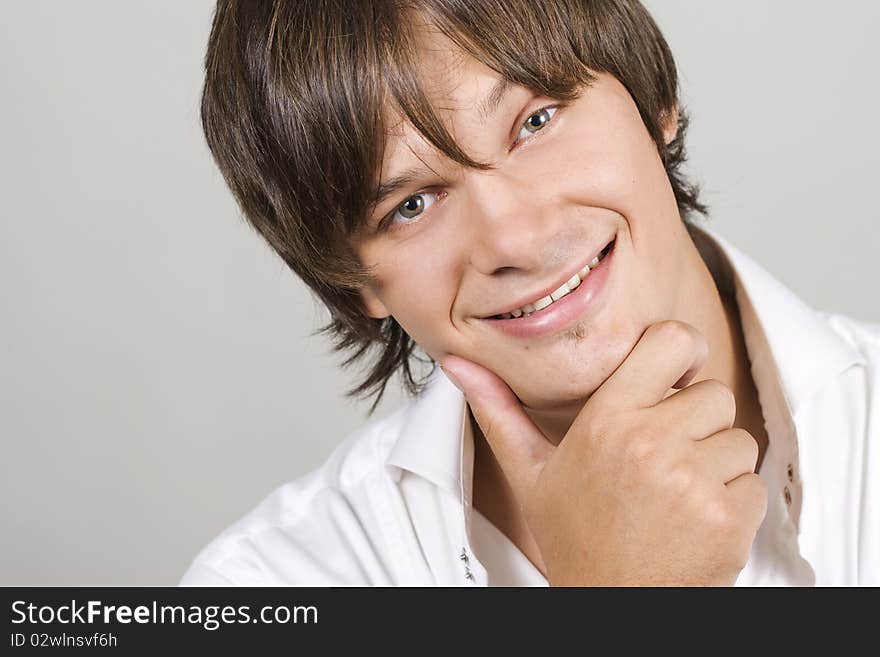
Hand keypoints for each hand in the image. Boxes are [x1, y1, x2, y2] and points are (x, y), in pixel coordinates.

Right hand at [441, 320, 766, 585]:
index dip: (683, 352)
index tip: (677, 374)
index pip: (672, 342)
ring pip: (737, 438)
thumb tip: (457, 364)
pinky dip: (734, 500)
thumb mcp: (530, 472)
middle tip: (667, 453)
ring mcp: (694, 479)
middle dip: (698, 419)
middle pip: (713, 393)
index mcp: (606, 421)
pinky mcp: (728, 515)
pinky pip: (753, 481)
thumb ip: (498, 411)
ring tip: (677, 491)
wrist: (611, 605)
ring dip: (717, 462)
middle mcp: (652, 442)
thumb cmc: (574, 537)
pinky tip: (695, 517)